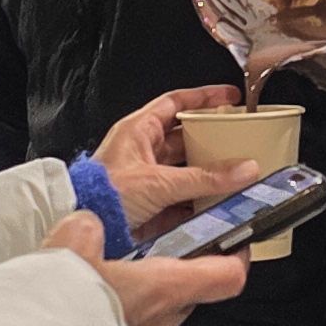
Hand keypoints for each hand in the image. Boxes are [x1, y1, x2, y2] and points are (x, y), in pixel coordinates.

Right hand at [39, 209, 246, 325]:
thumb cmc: (59, 314)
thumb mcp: (70, 249)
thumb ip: (87, 229)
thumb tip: (88, 224)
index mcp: (164, 290)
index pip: (227, 277)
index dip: (236, 256)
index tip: (233, 239)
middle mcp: (162, 322)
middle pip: (190, 291)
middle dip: (176, 268)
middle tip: (156, 245)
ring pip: (159, 311)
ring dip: (144, 292)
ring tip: (111, 273)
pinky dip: (121, 313)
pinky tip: (89, 303)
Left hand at [96, 84, 251, 232]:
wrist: (85, 229)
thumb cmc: (100, 195)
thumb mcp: (158, 182)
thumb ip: (203, 178)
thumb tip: (241, 169)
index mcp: (137, 131)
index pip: (175, 103)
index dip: (203, 97)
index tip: (230, 97)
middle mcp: (141, 151)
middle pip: (184, 137)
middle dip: (211, 139)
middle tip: (237, 139)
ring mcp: (146, 178)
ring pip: (185, 168)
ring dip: (207, 173)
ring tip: (233, 173)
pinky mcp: (150, 204)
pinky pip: (181, 197)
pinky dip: (199, 200)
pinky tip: (215, 204)